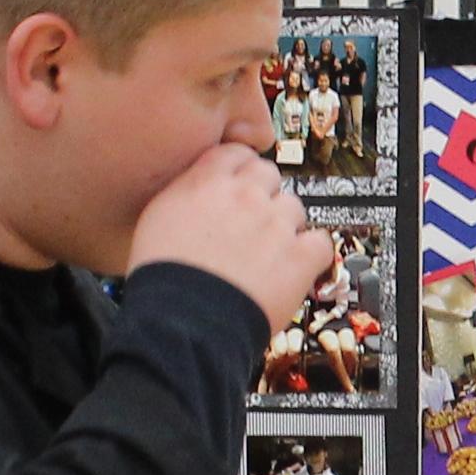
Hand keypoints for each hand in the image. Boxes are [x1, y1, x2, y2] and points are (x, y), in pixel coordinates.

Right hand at [131, 138, 335, 333]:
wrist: (184, 320)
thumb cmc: (163, 276)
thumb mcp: (155, 217)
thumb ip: (184, 191)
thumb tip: (200, 186)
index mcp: (207, 182)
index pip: (236, 153)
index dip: (240, 170)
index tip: (239, 183)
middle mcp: (246, 196)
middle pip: (269, 175)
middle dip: (263, 194)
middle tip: (251, 222)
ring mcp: (276, 224)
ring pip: (294, 208)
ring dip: (285, 226)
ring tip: (267, 254)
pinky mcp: (299, 256)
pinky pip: (320, 242)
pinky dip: (311, 254)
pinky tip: (295, 266)